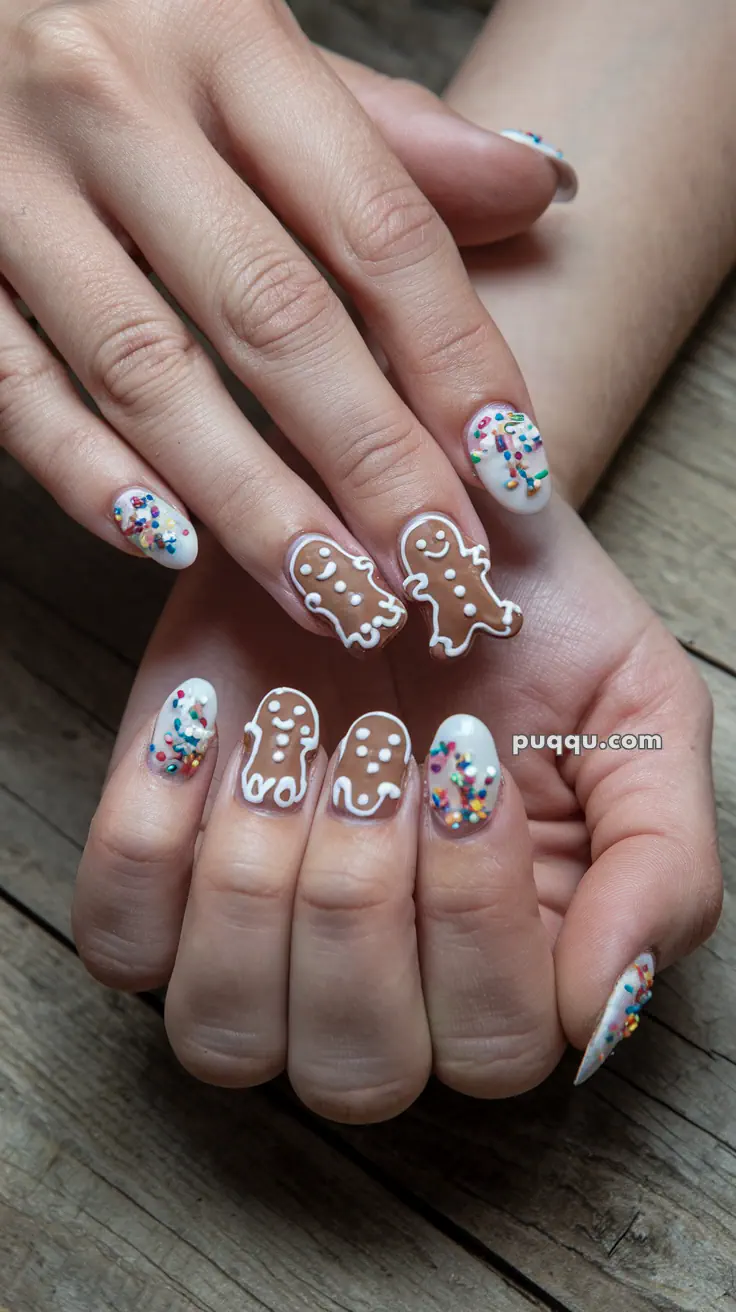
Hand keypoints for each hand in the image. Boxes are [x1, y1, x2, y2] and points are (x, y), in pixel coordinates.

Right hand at [0, 0, 568, 646]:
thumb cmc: (120, 22)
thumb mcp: (252, 34)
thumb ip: (383, 128)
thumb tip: (533, 187)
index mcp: (223, 34)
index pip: (376, 225)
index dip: (455, 360)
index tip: (509, 473)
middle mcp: (112, 103)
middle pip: (272, 314)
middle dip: (370, 461)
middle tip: (436, 567)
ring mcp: (8, 184)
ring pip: (146, 374)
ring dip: (251, 505)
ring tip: (335, 596)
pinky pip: (16, 391)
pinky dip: (92, 479)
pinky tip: (171, 547)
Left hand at [73, 492, 718, 1122]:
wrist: (402, 513)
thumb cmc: (530, 618)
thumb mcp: (640, 713)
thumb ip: (660, 865)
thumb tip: (605, 1012)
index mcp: (516, 964)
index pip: (496, 1047)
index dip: (475, 914)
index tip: (466, 755)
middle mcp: (382, 983)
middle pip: (356, 1069)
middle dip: (361, 902)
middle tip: (378, 751)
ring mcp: (257, 944)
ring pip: (225, 1034)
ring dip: (259, 878)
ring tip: (297, 736)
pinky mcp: (160, 878)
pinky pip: (120, 942)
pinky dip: (150, 839)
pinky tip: (205, 728)